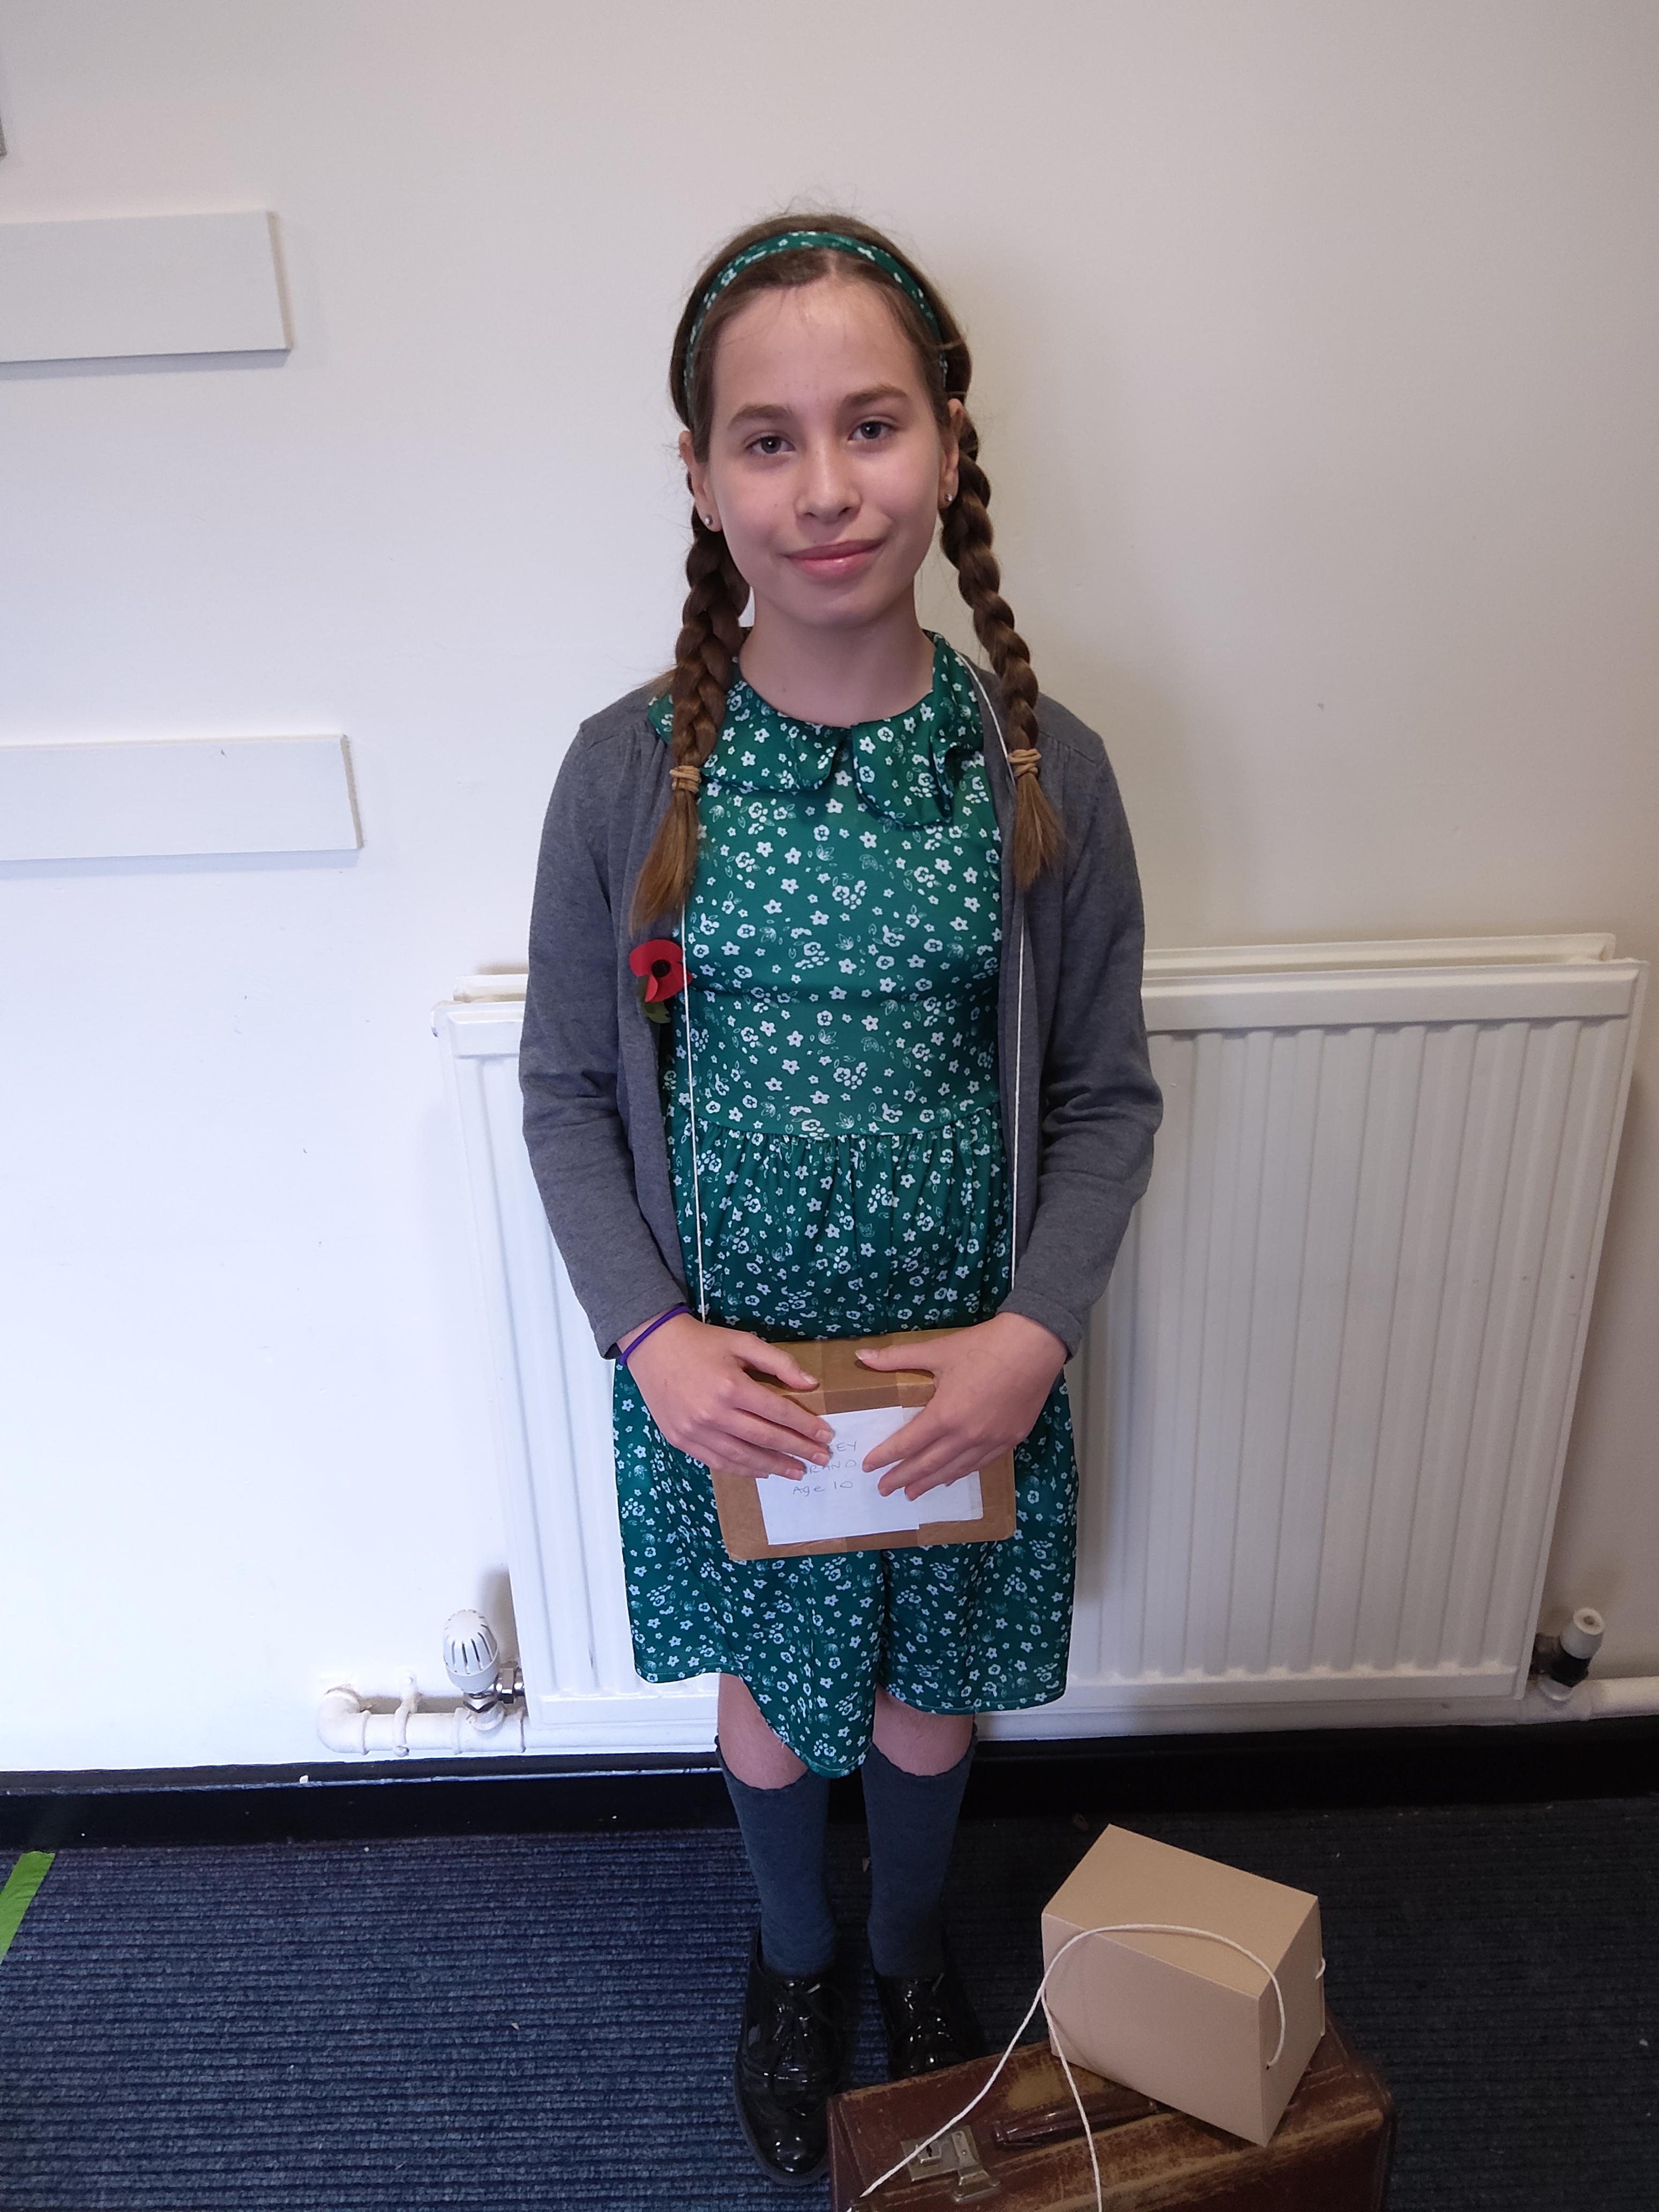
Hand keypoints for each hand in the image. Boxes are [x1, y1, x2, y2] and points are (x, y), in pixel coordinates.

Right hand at [625, 1313, 833, 1478]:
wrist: (653, 1346)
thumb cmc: (702, 1342)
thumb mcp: (743, 1341)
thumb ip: (778, 1363)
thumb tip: (811, 1384)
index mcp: (731, 1387)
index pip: (778, 1412)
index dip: (805, 1426)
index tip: (826, 1435)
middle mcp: (714, 1414)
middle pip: (765, 1438)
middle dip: (797, 1450)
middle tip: (821, 1459)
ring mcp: (695, 1431)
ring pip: (743, 1457)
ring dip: (774, 1467)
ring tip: (797, 1472)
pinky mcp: (681, 1440)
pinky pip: (718, 1462)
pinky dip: (743, 1469)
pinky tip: (762, 1472)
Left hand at [856, 1314, 1066, 1499]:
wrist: (1035, 1345)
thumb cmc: (985, 1346)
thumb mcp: (937, 1349)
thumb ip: (897, 1357)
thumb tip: (861, 1355)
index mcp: (945, 1414)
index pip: (907, 1444)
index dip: (885, 1456)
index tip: (869, 1467)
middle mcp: (966, 1436)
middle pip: (928, 1465)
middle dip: (903, 1479)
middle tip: (884, 1490)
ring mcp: (991, 1441)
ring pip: (954, 1470)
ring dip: (930, 1483)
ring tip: (912, 1493)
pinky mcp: (1010, 1440)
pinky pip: (980, 1465)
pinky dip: (960, 1473)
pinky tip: (950, 1478)